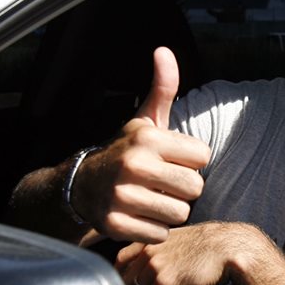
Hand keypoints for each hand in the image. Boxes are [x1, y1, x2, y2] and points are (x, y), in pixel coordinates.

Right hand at [71, 47, 210, 242]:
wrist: (81, 185)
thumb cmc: (124, 151)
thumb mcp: (144, 120)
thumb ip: (162, 87)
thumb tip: (164, 51)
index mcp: (147, 139)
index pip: (203, 157)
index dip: (191, 161)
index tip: (172, 161)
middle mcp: (134, 166)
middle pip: (195, 189)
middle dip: (183, 189)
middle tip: (163, 183)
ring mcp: (123, 197)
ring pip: (180, 214)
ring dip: (170, 210)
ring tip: (151, 199)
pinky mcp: (116, 225)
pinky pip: (160, 234)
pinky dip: (154, 229)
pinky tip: (139, 216)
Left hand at [116, 222, 284, 284]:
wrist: (233, 247)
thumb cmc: (214, 245)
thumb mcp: (182, 238)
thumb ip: (163, 249)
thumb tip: (157, 267)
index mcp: (151, 239)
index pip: (120, 261)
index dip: (122, 278)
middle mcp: (147, 250)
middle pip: (123, 280)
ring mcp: (154, 266)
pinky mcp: (164, 283)